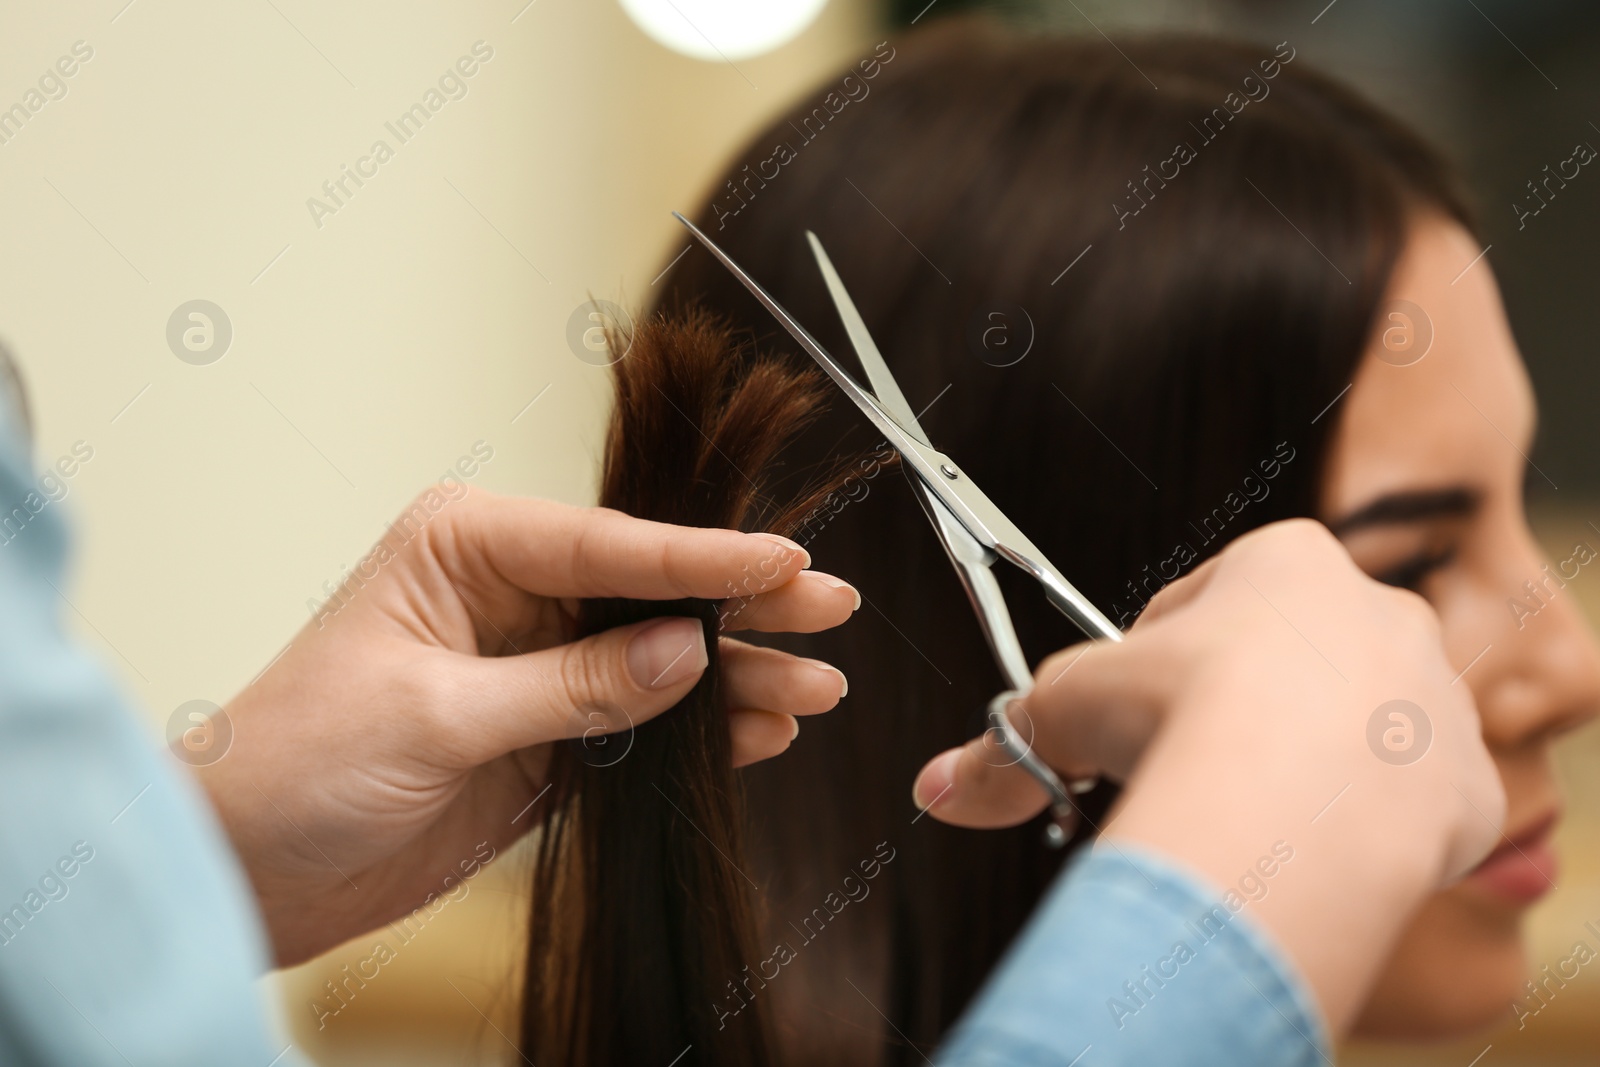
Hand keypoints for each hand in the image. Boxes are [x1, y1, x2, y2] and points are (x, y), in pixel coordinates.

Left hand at [196, 489, 855, 965]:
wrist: (245, 869)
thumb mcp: (436, 717)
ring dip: (736, 676)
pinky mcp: (546, 736)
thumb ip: (570, 686)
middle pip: (650, 591)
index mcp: (468, 546)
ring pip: (658, 660)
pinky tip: (762, 731)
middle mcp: (510, 594)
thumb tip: (686, 652)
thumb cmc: (295, 764)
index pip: (609, 545)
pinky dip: (700, 730)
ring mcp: (535, 666)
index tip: (787, 561)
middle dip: (741, 603)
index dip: (704, 556)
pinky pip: (641, 724)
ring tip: (815, 689)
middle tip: (830, 609)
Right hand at [912, 519, 1502, 1032]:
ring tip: (1251, 819)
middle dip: (1240, 712)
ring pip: (1358, 730)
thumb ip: (1009, 744)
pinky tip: (1316, 851)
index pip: (1212, 602)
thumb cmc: (1184, 716)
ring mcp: (1433, 693)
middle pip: (1291, 662)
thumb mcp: (1070, 710)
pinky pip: (1413, 801)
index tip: (1138, 714)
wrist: (1298, 796)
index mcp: (1284, 561)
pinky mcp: (1465, 777)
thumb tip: (938, 788)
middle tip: (1187, 770)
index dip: (1162, 662)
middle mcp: (1375, 609)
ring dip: (1308, 767)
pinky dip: (1367, 828)